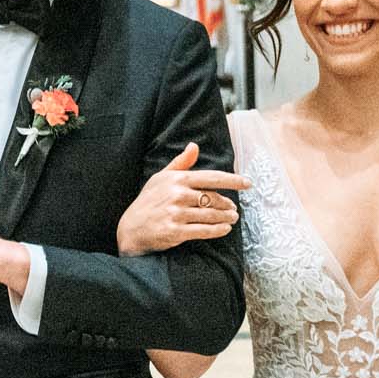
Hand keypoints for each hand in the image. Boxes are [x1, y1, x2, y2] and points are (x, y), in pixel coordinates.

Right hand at [118, 142, 249, 255]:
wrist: (130, 228)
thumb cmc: (148, 201)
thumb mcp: (161, 178)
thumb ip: (180, 163)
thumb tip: (194, 146)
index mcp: (177, 179)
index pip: (212, 177)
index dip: (233, 180)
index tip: (248, 183)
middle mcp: (178, 194)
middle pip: (213, 198)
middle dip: (227, 204)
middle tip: (234, 209)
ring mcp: (176, 213)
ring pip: (210, 215)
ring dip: (226, 217)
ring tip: (232, 218)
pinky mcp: (175, 231)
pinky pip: (203, 231)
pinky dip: (217, 230)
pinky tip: (225, 229)